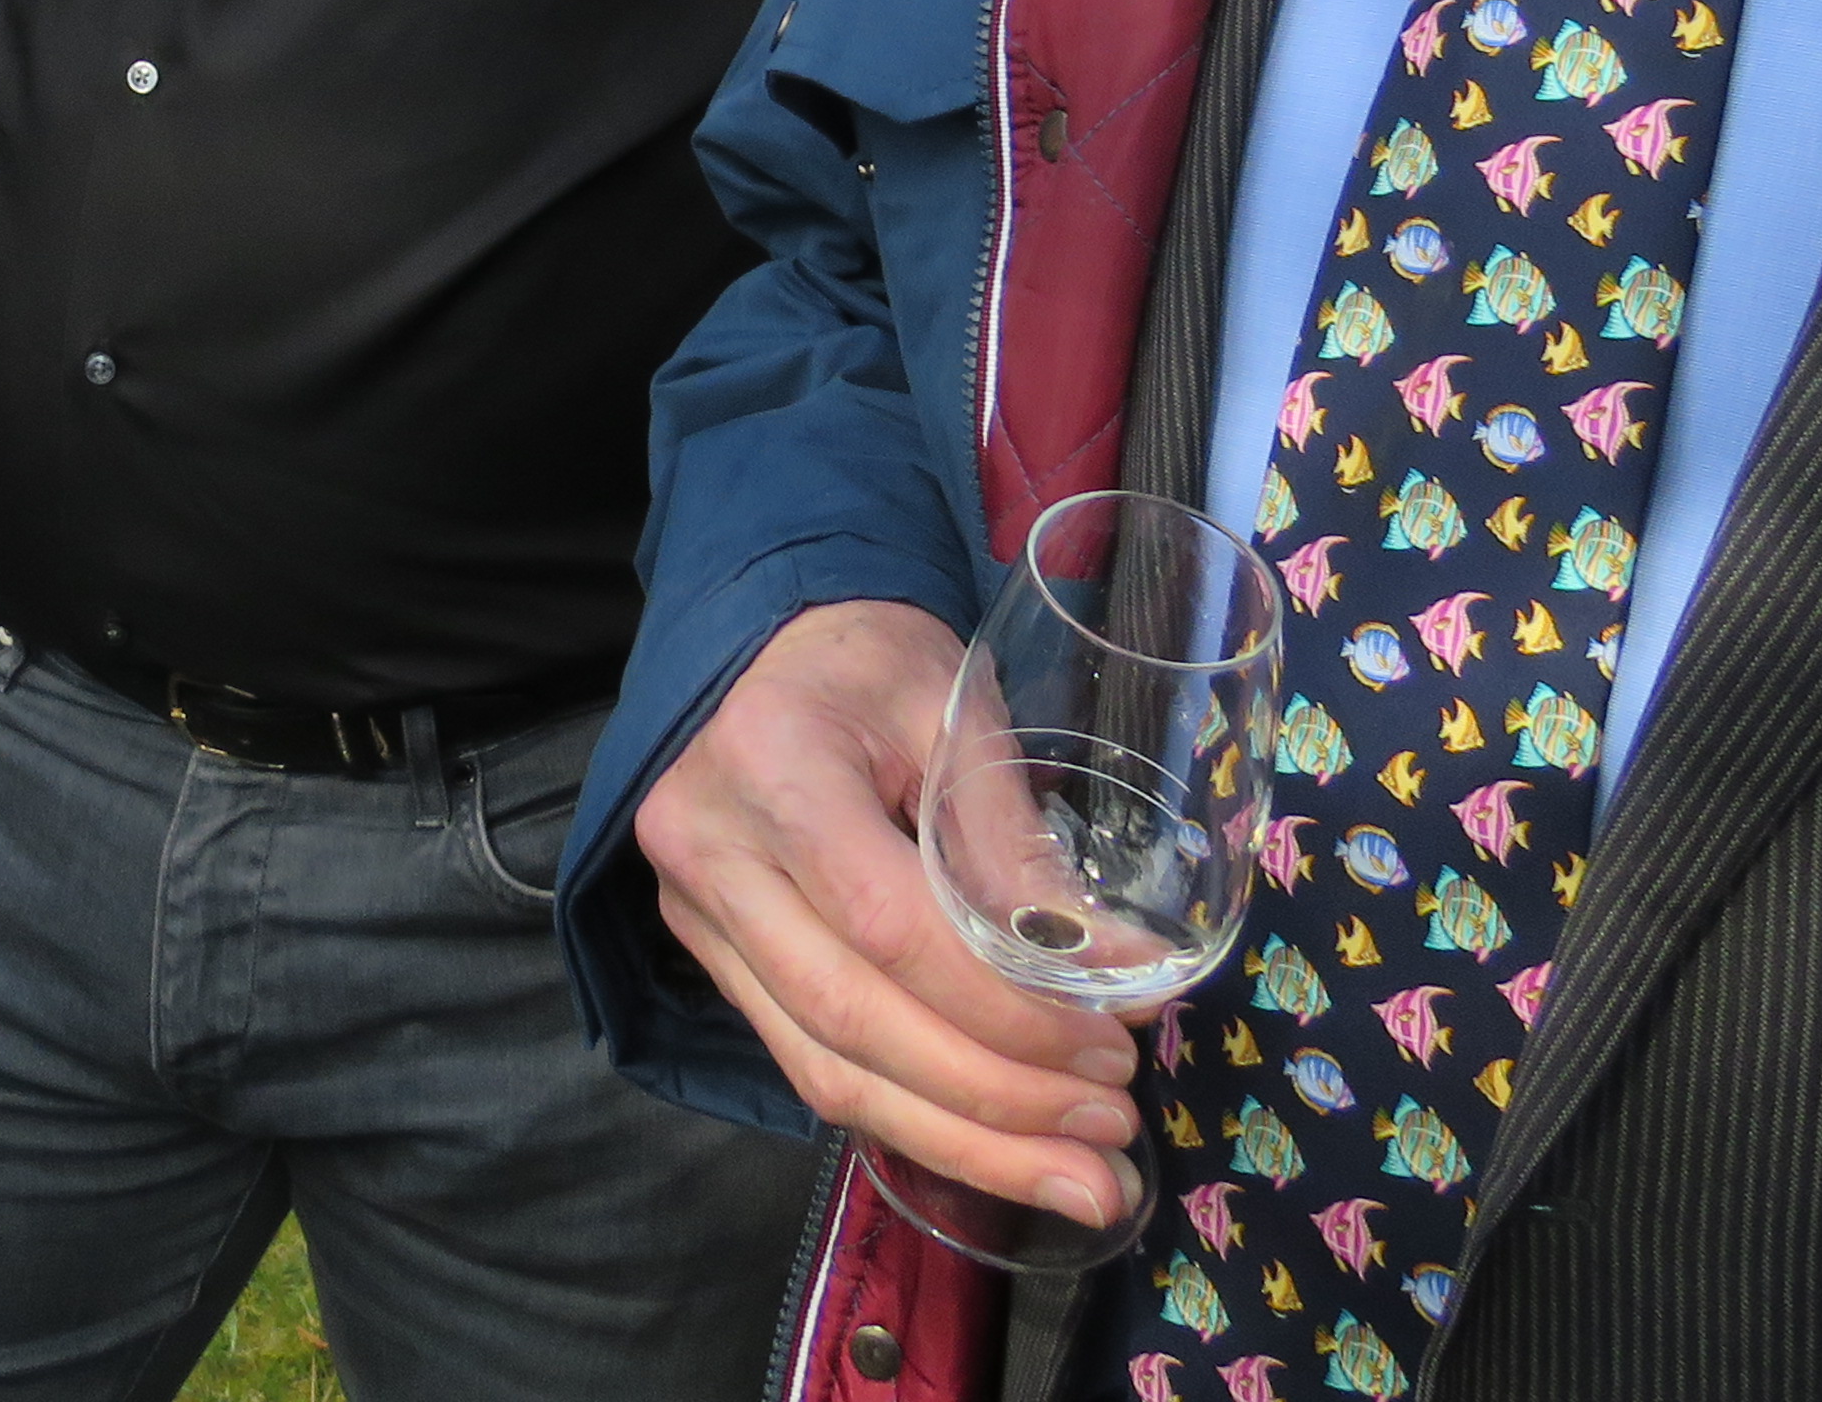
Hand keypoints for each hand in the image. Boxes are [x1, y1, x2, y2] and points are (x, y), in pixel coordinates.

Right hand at [634, 600, 1145, 1228]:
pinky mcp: (710, 957)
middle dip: (995, 1103)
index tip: (1110, 1048)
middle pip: (853, 1020)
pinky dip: (908, 1118)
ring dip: (960, 1142)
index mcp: (772, 763)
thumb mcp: (955, 714)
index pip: (889, 924)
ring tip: (1078, 1179)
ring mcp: (696, 915)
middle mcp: (710, 852)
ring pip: (823, 1068)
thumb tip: (1125, 979)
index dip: (1005, 1009)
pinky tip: (995, 1148)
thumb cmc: (866, 658)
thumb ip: (1017, 848)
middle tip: (1112, 1147)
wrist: (757, 642)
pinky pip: (806, 1063)